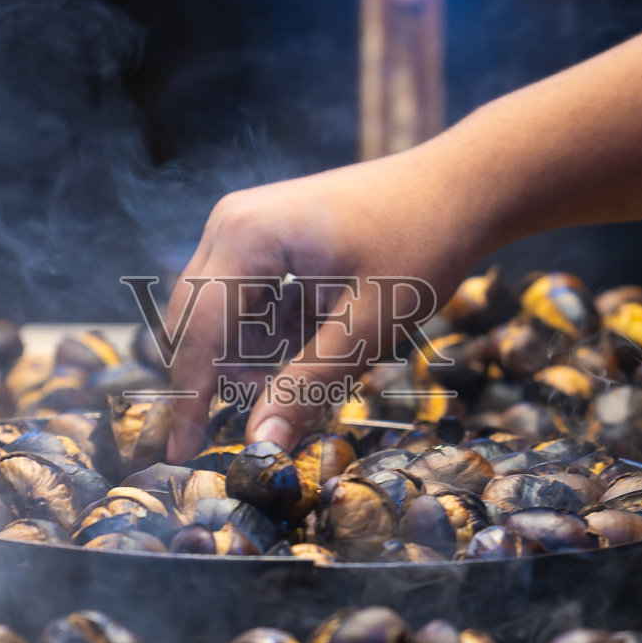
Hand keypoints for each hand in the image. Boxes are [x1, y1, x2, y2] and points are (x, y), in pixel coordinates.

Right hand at [162, 150, 492, 461]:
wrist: (461, 188)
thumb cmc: (421, 244)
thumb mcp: (367, 327)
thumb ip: (307, 386)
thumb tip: (261, 447)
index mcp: (245, 237)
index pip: (195, 331)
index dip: (187, 398)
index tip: (180, 453)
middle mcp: (231, 226)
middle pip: (193, 323)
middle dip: (221, 378)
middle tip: (260, 421)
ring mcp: (246, 229)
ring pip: (219, 319)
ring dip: (252, 360)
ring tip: (316, 370)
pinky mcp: (265, 240)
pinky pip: (247, 304)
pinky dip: (271, 339)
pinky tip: (316, 345)